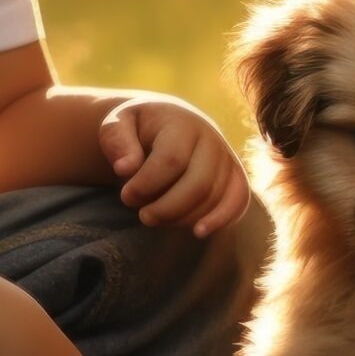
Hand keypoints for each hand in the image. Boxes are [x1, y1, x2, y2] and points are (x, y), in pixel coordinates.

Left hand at [99, 95, 251, 237]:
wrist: (169, 123)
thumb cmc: (139, 129)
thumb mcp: (117, 125)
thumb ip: (117, 141)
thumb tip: (126, 168)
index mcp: (182, 124)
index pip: (171, 160)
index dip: (147, 185)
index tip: (126, 196)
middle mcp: (211, 139)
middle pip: (199, 184)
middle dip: (167, 208)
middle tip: (143, 216)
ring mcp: (226, 158)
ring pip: (214, 197)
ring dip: (183, 217)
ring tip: (157, 218)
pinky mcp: (235, 175)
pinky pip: (238, 200)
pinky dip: (222, 219)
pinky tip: (199, 232)